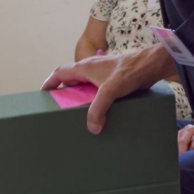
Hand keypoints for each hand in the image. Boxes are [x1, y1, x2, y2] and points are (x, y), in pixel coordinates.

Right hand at [43, 44, 174, 133]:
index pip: (60, 73)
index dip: (50, 82)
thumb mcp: (110, 91)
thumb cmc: (130, 71)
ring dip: (79, 96)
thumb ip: (98, 109)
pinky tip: (99, 110)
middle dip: (64, 92)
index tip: (43, 92)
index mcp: (85, 67)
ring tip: (78, 111)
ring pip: (84, 84)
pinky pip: (96, 89)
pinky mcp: (112, 79)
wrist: (150, 65)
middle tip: (60, 106)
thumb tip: (92, 127)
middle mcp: (91, 68)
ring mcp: (102, 73)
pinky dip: (93, 98)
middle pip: (71, 79)